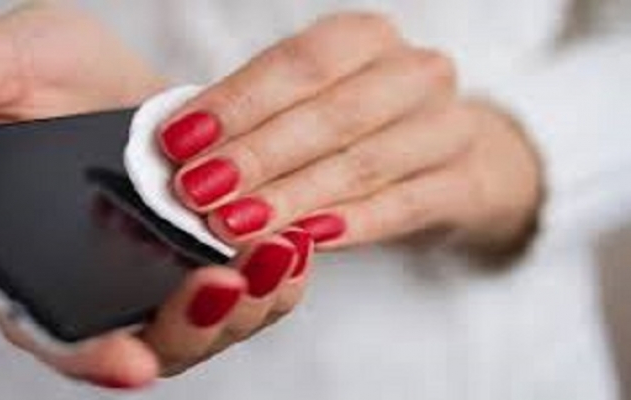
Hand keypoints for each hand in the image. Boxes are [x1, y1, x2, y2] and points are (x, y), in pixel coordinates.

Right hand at [0, 3, 312, 388]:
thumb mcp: (2, 61)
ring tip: (273, 251)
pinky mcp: (217, 256)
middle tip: (220, 281)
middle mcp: (104, 287)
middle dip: (192, 327)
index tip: (129, 361)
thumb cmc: (55, 75)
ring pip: (213, 327)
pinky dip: (280, 277)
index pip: (56, 333)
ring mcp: (165, 278)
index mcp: (37, 264)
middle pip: (150, 345)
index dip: (91, 356)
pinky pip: (258, 290)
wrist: (119, 75)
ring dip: (249, 304)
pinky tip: (293, 242)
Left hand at [158, 13, 542, 255]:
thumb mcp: (312, 106)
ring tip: (235, 224)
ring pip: (364, 163)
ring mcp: (448, 127)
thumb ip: (255, 120)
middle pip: (331, 113)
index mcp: (365, 39)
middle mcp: (413, 73)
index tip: (179, 140)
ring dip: (293, 196)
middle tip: (197, 190)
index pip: (297, 63)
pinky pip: (407, 206)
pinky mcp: (466, 184)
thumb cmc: (360, 128)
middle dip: (257, 154)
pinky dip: (354, 223)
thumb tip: (179, 150)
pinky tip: (308, 241)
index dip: (236, 102)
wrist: (454, 158)